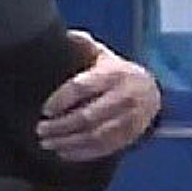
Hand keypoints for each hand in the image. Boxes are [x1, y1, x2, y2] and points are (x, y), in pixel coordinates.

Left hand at [37, 32, 161, 159]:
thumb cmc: (115, 72)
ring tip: (48, 143)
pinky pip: (106, 148)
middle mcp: (125, 96)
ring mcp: (131, 118)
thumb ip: (82, 46)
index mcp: (114, 74)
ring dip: (68, 142)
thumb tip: (60, 37)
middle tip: (41, 129)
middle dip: (60, 126)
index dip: (62, 100)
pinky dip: (83, 153)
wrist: (150, 90)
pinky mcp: (132, 135)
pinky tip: (65, 152)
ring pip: (96, 135)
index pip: (83, 87)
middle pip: (88, 116)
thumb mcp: (101, 54)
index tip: (45, 110)